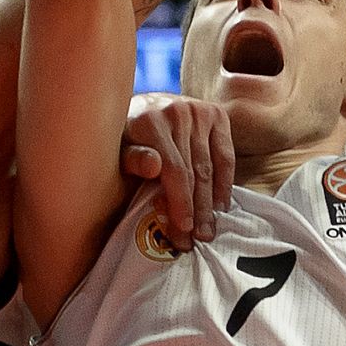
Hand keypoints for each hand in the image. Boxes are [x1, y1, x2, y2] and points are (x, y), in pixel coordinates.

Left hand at [120, 93, 233, 249]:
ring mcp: (199, 111)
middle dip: (197, 210)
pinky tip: (220, 205)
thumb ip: (132, 159)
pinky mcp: (215, 114)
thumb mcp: (119, 149)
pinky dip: (225, 182)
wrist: (141, 106)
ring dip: (210, 203)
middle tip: (197, 240)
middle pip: (194, 171)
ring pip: (210, 167)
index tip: (183, 230)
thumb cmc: (128, 137)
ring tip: (208, 230)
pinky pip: (225, 155)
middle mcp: (178, 112)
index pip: (174, 169)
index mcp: (151, 120)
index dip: (181, 202)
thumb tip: (153, 166)